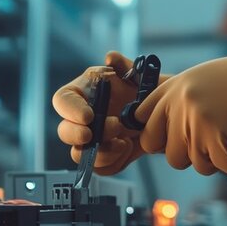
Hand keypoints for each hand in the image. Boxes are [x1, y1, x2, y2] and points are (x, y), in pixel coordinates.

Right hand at [52, 52, 169, 174]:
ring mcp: (91, 140)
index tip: (89, 116)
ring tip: (124, 141)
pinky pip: (100, 168)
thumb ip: (126, 66)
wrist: (164, 114)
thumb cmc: (146, 91)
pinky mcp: (104, 157)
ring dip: (101, 151)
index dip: (71, 110)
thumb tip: (111, 57)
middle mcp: (82, 118)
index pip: (62, 101)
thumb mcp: (139, 75)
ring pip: (80, 155)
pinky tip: (128, 148)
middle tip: (107, 130)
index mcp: (83, 93)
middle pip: (64, 132)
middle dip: (81, 135)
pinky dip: (114, 162)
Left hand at [134, 28, 226, 175]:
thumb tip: (163, 133)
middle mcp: (182, 104)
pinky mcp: (219, 142)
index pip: (144, 120)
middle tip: (217, 140)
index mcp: (178, 86)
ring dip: (219, 158)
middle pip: (168, 153)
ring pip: (196, 165)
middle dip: (190, 153)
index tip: (178, 135)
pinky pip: (222, 169)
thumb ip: (183, 102)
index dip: (160, 134)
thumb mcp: (210, 79)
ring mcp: (199, 123)